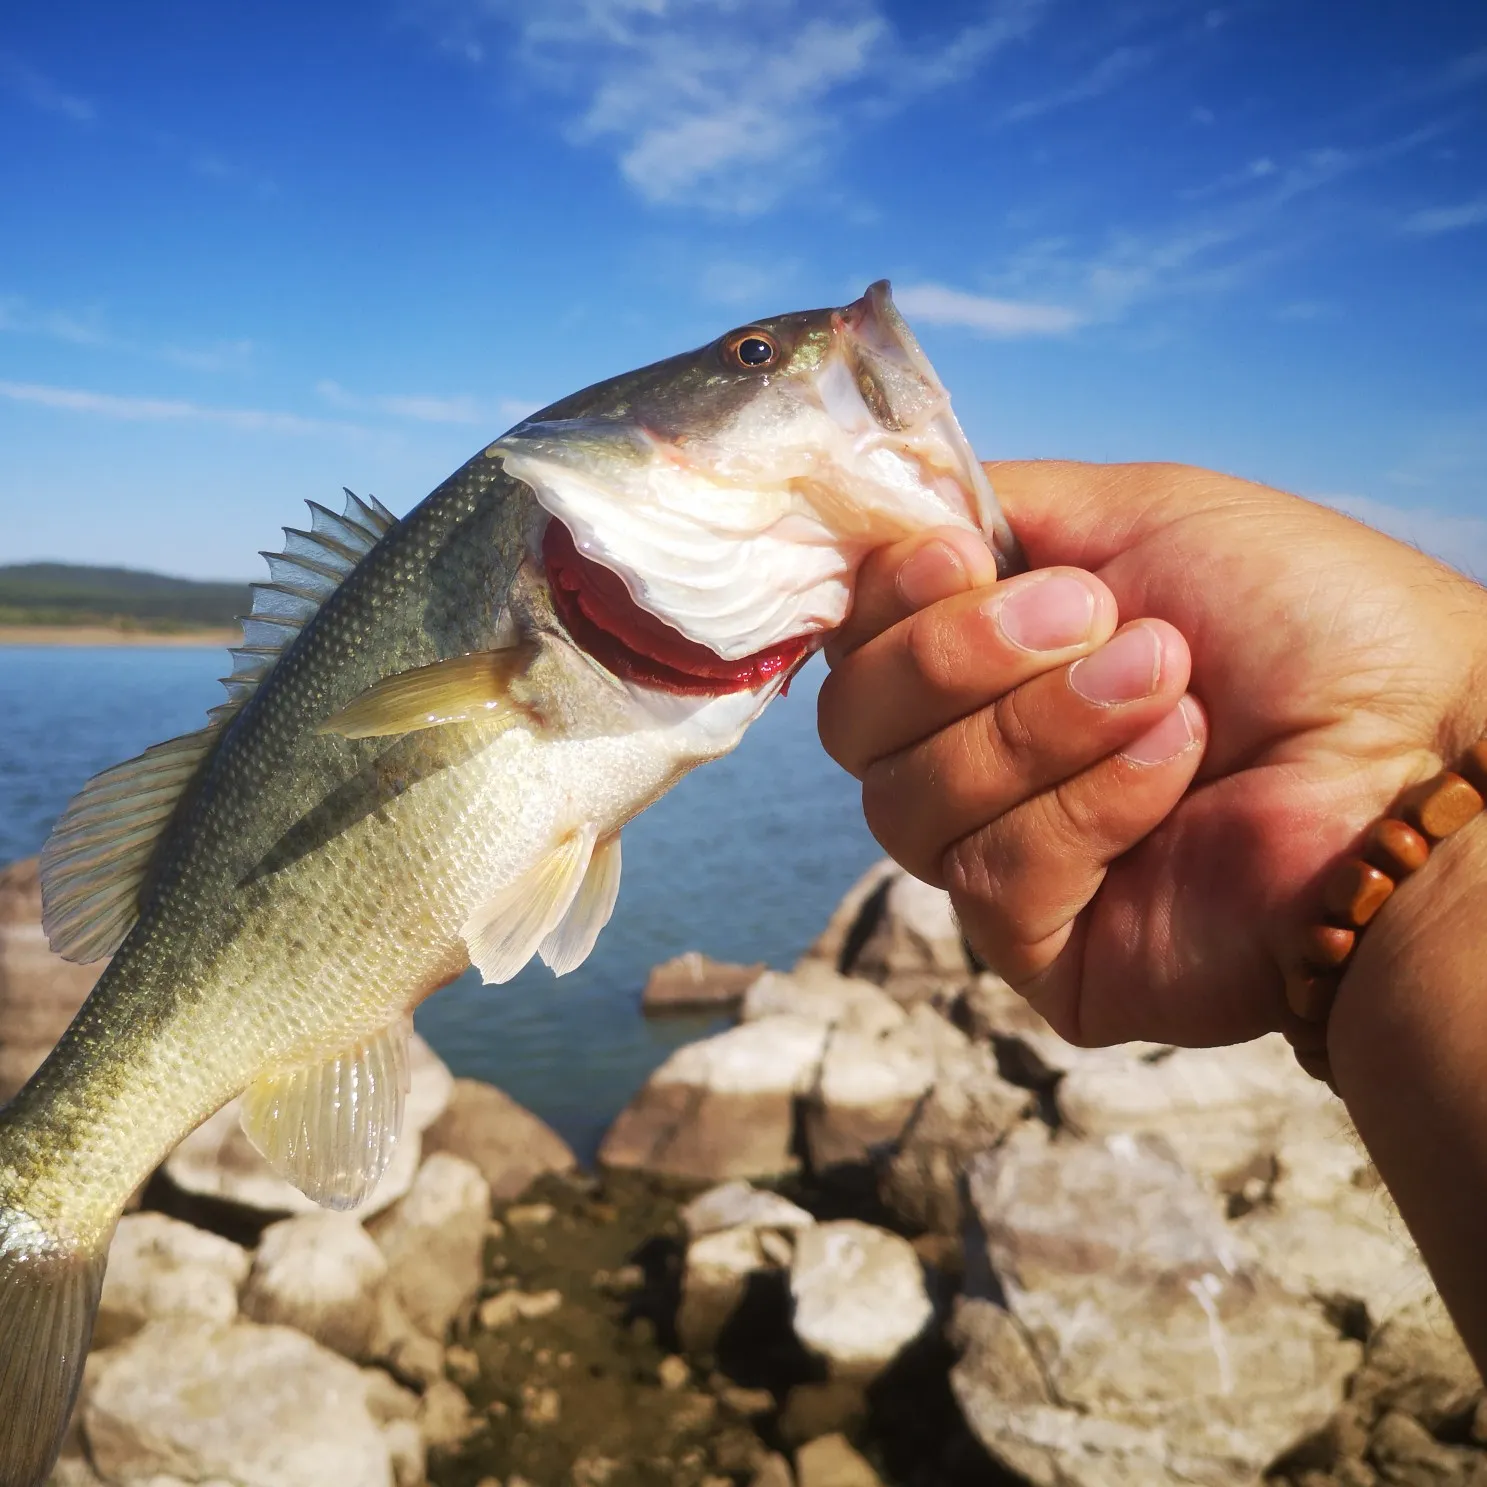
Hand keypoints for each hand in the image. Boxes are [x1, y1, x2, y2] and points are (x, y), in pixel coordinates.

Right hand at [818, 461, 1486, 1048]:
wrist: (1419, 752)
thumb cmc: (1303, 617)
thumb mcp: (1139, 513)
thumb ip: (995, 507)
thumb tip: (878, 513)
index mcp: (990, 661)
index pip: (857, 644)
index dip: (884, 601)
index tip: (959, 556)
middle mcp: (979, 758)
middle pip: (855, 725)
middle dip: (959, 659)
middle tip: (1095, 618)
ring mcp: (1004, 857)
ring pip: (904, 802)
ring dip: (1040, 727)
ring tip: (1168, 689)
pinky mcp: (1038, 948)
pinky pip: (989, 876)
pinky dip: (1087, 806)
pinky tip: (1177, 770)